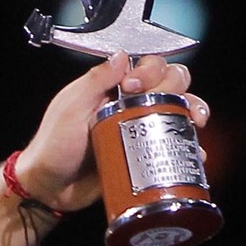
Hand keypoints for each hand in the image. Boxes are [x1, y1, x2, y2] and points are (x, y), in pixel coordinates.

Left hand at [14, 52, 209, 211]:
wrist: (50, 189)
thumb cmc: (53, 146)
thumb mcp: (70, 106)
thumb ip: (95, 80)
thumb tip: (122, 56)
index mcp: (114, 88)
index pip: (146, 66)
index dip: (150, 72)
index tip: (132, 86)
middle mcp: (133, 104)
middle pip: (171, 83)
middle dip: (177, 88)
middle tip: (165, 103)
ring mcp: (143, 129)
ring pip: (180, 109)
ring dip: (194, 110)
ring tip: (195, 121)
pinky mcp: (148, 153)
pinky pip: (176, 144)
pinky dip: (191, 146)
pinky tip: (195, 151)